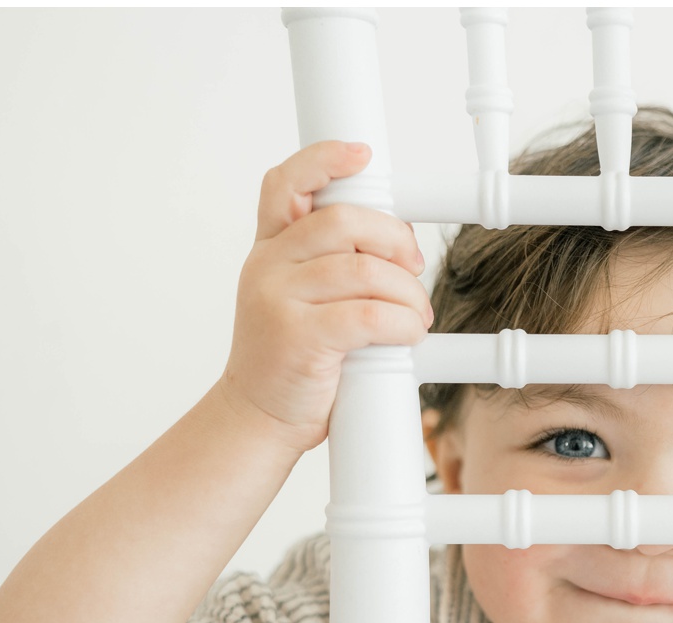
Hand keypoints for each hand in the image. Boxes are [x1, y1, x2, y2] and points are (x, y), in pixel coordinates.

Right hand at [220, 140, 433, 452]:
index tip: (363, 155)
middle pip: (344, 221)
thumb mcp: (298, 300)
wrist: (256, 418)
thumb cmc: (290, 361)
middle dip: (395, 239)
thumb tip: (395, 238)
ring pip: (366, 271)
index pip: (286, 184)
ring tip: (416, 317)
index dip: (325, 159)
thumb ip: (330, 265)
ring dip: (408, 294)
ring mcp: (279, 300)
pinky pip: (369, 315)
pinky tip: (407, 335)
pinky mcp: (299, 337)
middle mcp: (268, 266)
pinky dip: (402, 324)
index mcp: (270, 250)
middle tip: (414, 268)